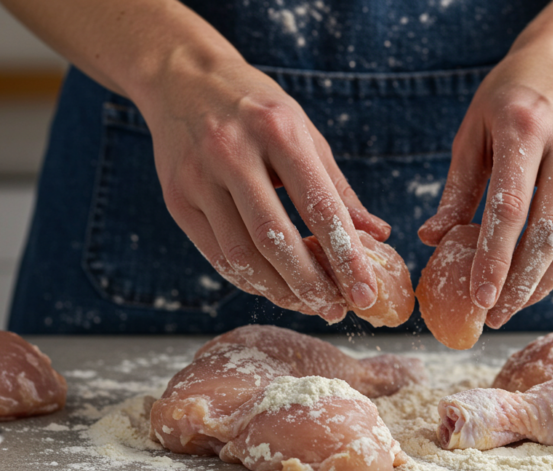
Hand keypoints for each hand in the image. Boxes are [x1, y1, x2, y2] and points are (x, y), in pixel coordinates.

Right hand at [140, 56, 390, 321]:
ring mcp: (198, 177)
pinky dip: (248, 279)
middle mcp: (232, 152)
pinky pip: (216, 254)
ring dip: (279, 290)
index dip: (345, 256)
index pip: (318, 206)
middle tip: (335, 310)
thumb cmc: (256, 107)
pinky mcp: (176, 199)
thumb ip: (337, 187)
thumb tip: (377, 235)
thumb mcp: (303, 132)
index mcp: (276, 130)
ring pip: (241, 255)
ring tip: (308, 304)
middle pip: (276, 239)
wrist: (182, 79)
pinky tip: (273, 287)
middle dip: (311, 284)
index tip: (365, 292)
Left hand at [418, 42, 552, 328]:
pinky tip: (540, 281)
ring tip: (514, 304)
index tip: (478, 297)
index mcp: (524, 128)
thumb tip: (432, 238)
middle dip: (520, 283)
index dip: (494, 259)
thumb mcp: (473, 131)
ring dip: (545, 281)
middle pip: (549, 232)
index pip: (511, 208)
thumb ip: (457, 188)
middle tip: (494, 314)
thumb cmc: (512, 94)